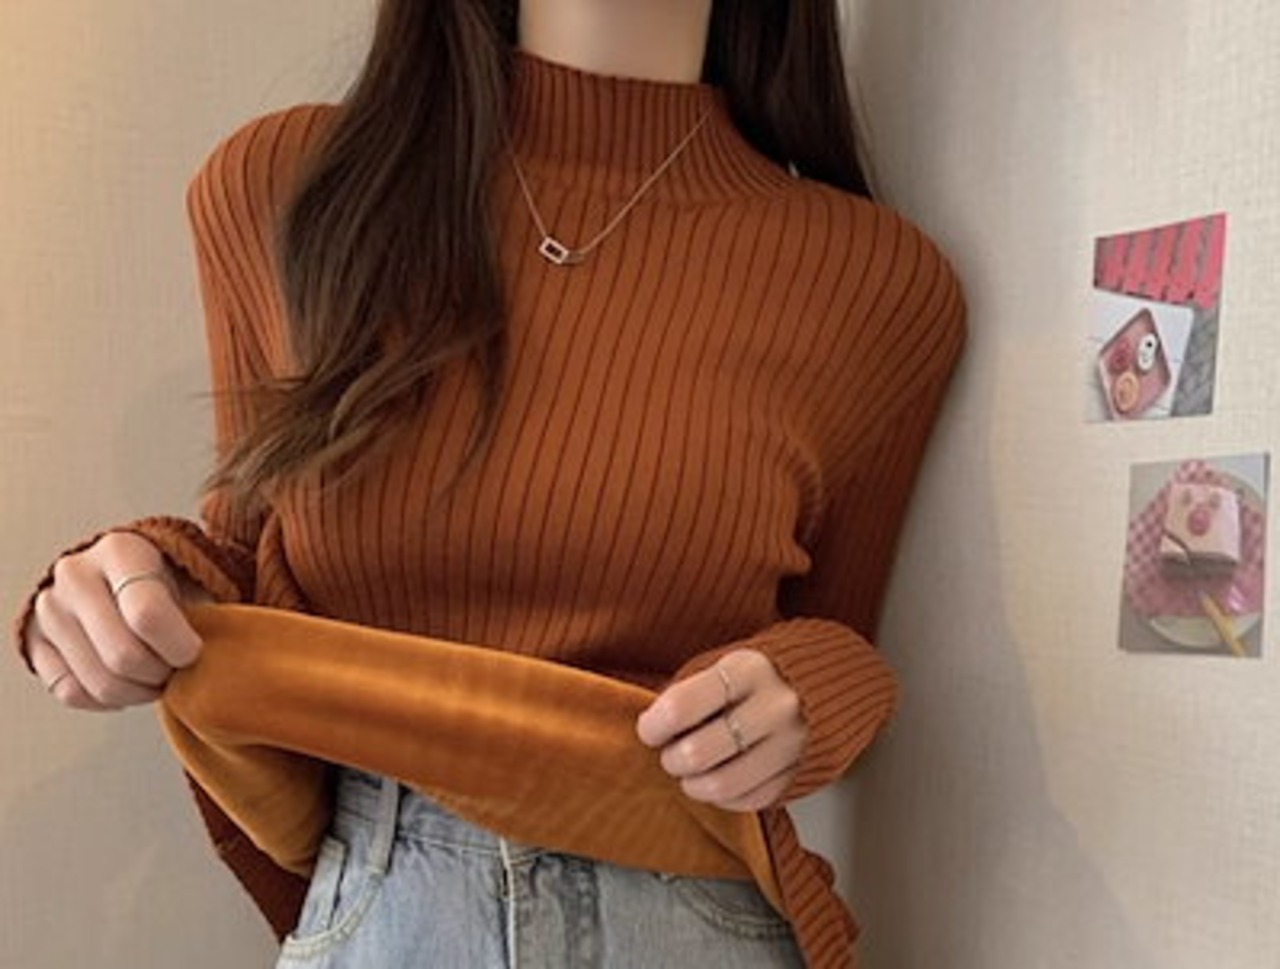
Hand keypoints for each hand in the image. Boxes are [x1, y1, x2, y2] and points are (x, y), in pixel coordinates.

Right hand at [23, 532, 203, 710]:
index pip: (148, 614)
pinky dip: (108, 701)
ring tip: (157, 678)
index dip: (180, 647)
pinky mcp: (35, 641)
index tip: (194, 652)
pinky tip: (129, 684)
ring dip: (138, 693)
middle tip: (177, 670)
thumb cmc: (170, 580)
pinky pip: (72, 692)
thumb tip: (219, 655)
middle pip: (123, 655)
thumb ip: (208, 610)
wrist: (126, 575)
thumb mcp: (196, 579)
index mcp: (121, 550)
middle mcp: (76, 574)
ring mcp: (50, 609)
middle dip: (161, 676)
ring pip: (98, 682)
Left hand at [636, 649, 806, 812]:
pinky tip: (719, 778)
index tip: (651, 729)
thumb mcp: (721, 666)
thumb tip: (652, 730)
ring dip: (693, 784)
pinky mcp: (800, 772)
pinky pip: (749, 801)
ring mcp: (792, 742)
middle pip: (698, 753)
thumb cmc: (753, 676)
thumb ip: (687, 692)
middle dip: (671, 759)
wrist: (825, 680)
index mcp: (747, 669)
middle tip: (672, 752)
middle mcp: (775, 705)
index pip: (680, 707)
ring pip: (722, 785)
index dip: (653, 726)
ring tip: (691, 771)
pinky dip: (724, 798)